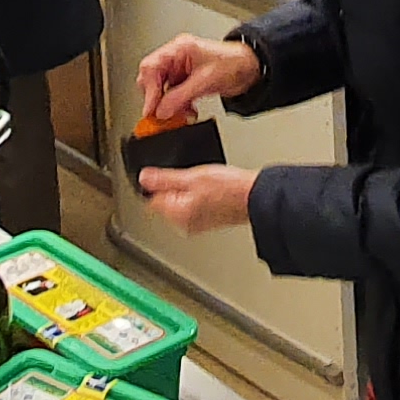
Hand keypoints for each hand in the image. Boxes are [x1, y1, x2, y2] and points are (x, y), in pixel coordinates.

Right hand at [134, 33, 261, 123]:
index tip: (152, 109)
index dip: (149, 90)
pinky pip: (173, 96)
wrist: (251, 68)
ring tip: (179, 114)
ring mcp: (180, 70)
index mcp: (179, 49)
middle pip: (151, 79)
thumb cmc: (234, 63)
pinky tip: (187, 111)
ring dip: (169, 106)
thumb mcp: (206, 81)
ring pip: (161, 90)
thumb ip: (181, 96)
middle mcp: (176, 58)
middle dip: (157, 99)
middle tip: (162, 115)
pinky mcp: (186, 81)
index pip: (151, 67)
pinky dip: (177, 107)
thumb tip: (161, 110)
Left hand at [138, 164, 257, 233]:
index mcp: (177, 215)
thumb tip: (144, 178)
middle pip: (166, 203)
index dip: (158, 184)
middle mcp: (185, 225)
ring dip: (188, 192)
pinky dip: (199, 197)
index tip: (167, 175)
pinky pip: (194, 207)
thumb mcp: (190, 177)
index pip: (152, 199)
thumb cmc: (230, 189)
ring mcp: (197, 224)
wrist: (256, 197)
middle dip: (173, 189)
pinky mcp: (208, 221)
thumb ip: (164, 179)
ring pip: (181, 204)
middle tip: (191, 178)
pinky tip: (212, 190)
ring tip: (205, 183)